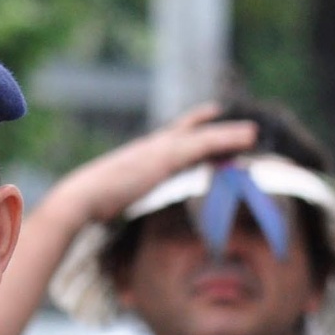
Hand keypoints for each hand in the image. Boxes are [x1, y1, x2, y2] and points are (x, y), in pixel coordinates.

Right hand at [46, 104, 260, 224]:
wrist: (81, 198)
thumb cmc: (87, 206)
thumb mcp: (106, 203)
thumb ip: (113, 204)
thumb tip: (105, 216)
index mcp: (138, 157)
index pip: (168, 138)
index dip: (187, 128)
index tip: (204, 118)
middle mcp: (151, 147)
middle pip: (189, 131)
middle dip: (211, 128)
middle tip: (233, 123)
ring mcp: (160, 149)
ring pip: (203, 136)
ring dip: (229, 134)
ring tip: (253, 133)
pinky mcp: (169, 156)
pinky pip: (207, 143)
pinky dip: (228, 138)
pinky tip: (248, 137)